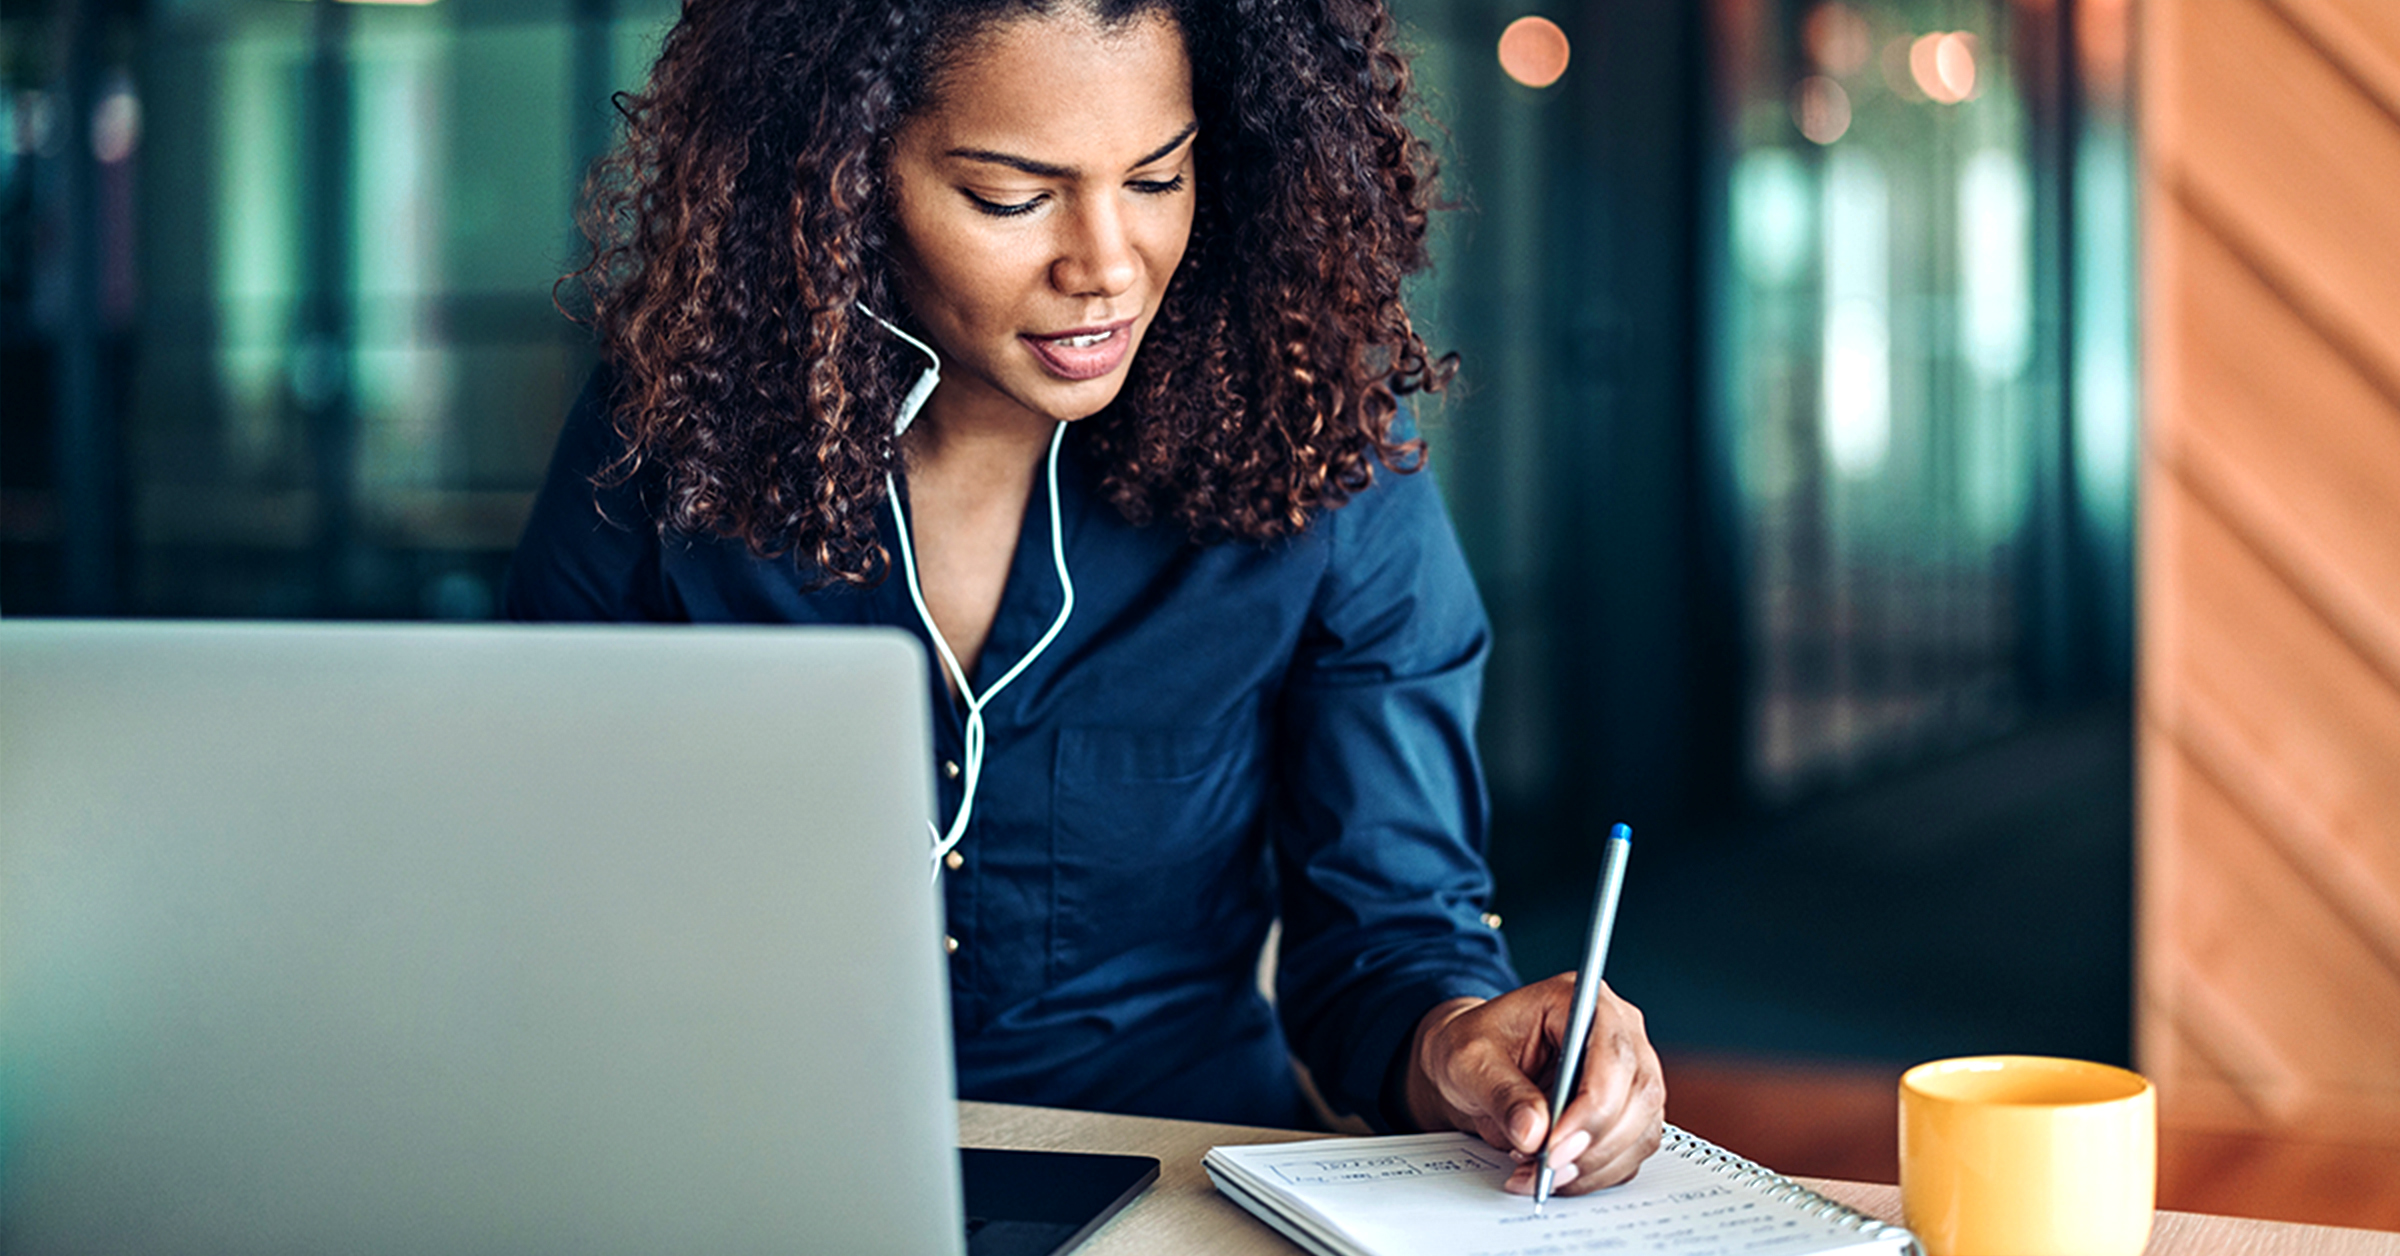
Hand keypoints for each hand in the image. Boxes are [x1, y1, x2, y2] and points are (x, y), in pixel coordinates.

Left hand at [1403, 975, 1665, 1195]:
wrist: (1473, 1064)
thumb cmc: (1474, 1046)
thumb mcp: (1469, 1061)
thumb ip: (1501, 1093)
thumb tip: (1534, 1133)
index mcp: (1579, 1000)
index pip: (1613, 1054)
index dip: (1593, 1107)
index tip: (1555, 1145)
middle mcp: (1617, 1032)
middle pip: (1639, 1096)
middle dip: (1594, 1144)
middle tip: (1547, 1168)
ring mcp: (1628, 1073)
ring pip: (1641, 1132)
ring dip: (1592, 1166)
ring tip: (1538, 1172)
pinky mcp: (1626, 1112)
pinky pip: (1629, 1154)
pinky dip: (1593, 1175)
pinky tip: (1553, 1173)